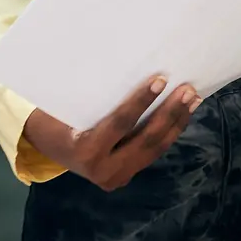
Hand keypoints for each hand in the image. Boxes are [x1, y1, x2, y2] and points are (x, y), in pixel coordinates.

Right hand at [23, 77, 199, 190]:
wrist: (47, 149)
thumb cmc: (56, 118)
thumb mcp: (70, 106)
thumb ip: (97, 97)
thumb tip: (128, 63)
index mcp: (86, 151)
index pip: (121, 124)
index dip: (142, 101)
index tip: (161, 80)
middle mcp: (104, 171)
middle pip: (146, 140)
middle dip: (170, 114)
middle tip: (187, 90)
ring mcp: (117, 177)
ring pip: (155, 149)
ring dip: (176, 123)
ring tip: (193, 100)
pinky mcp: (126, 174)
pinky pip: (151, 153)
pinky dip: (168, 132)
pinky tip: (182, 115)